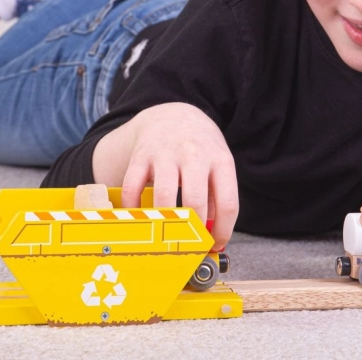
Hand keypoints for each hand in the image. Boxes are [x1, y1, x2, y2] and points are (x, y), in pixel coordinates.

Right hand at [95, 102, 238, 250]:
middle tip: (188, 245)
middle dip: (191, 232)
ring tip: (164, 236)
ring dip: (163, 223)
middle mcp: (194, 155)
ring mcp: (166, 153)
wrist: (174, 115)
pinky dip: (133, 208)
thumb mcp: (219, 165)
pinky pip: (133, 187)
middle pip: (194, 202)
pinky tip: (139, 217)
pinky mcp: (142, 154)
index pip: (228, 204)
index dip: (222, 231)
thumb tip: (212, 237)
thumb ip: (218, 198)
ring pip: (163, 196)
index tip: (214, 243)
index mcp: (220, 161)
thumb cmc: (201, 149)